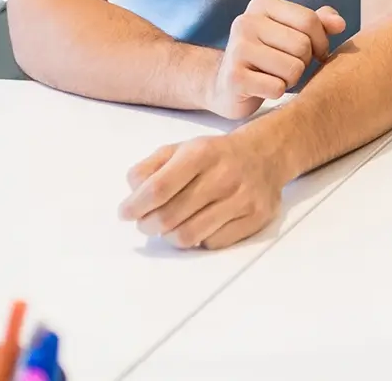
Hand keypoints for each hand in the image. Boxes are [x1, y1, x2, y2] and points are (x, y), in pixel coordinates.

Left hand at [119, 129, 290, 249]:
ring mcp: (243, 199)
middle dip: (147, 225)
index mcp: (202, 153)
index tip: (125, 213)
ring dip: (169, 236)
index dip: (135, 206)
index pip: (158, 189)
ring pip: (188, 236)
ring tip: (168, 228)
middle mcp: (224, 175)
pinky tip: (198, 226)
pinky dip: (199, 239)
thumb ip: (150, 167)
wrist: (266, 155)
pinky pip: (213, 243)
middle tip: (145, 223)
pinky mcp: (256, 218)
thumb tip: (133, 192)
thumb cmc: (215, 155)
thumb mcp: (181, 148)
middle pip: (169, 217)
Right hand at [202, 0, 346, 119]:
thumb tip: (340, 24)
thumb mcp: (292, 32)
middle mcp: (245, 22)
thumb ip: (318, 23)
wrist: (226, 85)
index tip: (316, 53)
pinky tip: (263, 88)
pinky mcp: (234, 78)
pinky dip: (277, 92)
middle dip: (304, 62)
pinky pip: (278, 88)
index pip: (310, 20)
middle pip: (303, 45)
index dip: (321, 41)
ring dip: (291, 79)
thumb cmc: (268, 56)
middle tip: (288, 66)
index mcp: (262, 4)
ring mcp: (237, 49)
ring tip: (275, 76)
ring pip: (294, 68)